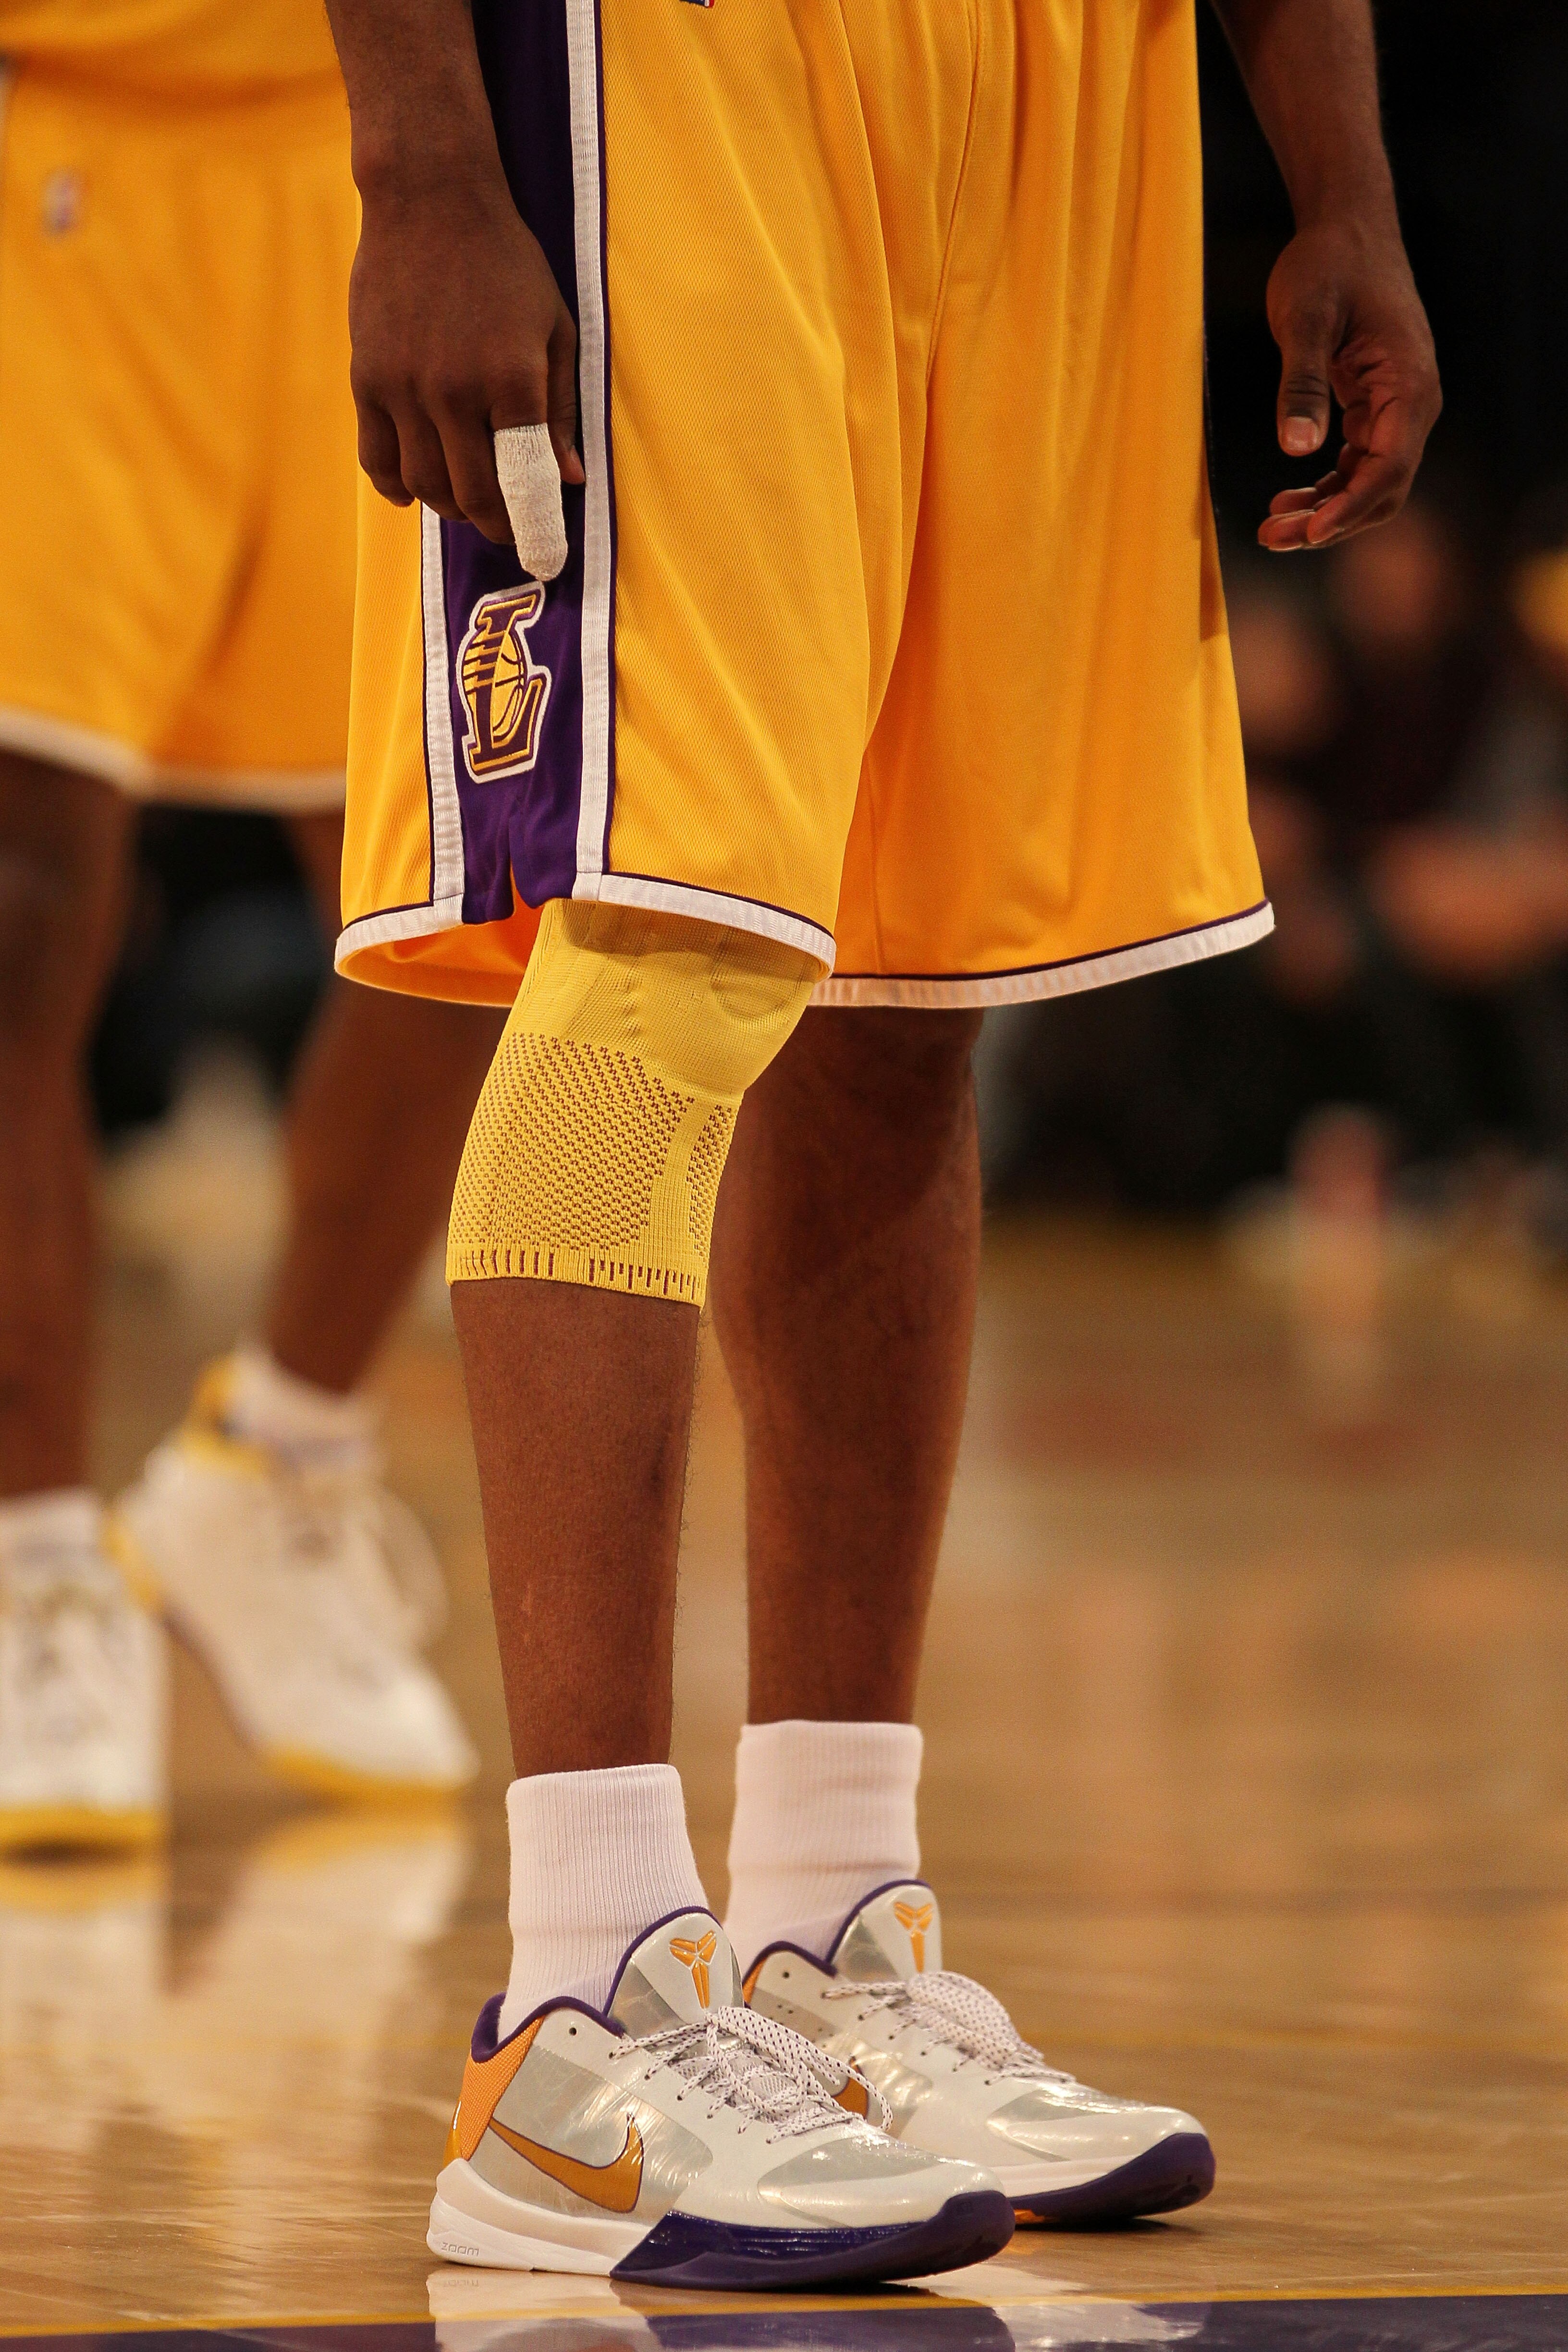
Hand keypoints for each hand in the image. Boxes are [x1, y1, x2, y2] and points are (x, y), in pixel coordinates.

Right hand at [348, 164, 584, 547]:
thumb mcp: (555, 330)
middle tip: (508, 525)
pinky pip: (376, 459)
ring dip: (447, 506)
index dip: (535, 532)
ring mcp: (403, 387)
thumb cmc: (506, 263)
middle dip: (494, 524)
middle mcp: (454, 392)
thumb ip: (560, 409)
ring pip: (423, 485)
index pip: (524, 485)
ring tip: (466, 498)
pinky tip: (414, 488)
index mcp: (511, 382)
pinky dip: (397, 486)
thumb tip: (571, 480)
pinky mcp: (367, 378)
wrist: (428, 198)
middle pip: (470, 497)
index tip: (545, 560)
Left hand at [1258, 217, 1439, 552]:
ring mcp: (1395, 406)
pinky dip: (1325, 486)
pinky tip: (1288, 498)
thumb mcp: (1304, 318)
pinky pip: (1357, 462)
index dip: (1348, 508)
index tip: (1308, 533)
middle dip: (1331, 521)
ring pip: (1367, 482)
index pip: (1389, 469)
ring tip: (1271, 528)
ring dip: (1324, 510)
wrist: (1345, 226)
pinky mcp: (1374, 405)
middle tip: (1272, 538)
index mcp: (1409, 384)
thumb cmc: (1327, 264)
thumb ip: (1302, 383)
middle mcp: (1413, 403)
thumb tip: (1298, 448)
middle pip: (1382, 488)